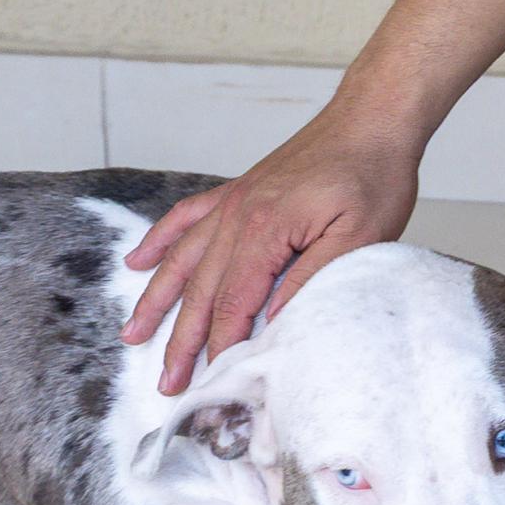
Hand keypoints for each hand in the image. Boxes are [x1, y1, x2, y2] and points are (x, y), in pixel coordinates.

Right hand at [120, 111, 423, 394]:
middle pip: (201, 290)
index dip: (220, 348)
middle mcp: (238, 216)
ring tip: (132, 334)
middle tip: (167, 383)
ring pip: (184, 259)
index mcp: (265, 231)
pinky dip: (159, 241)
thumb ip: (312, 278)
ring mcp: (233, 201)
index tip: (211, 386)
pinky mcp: (238, 190)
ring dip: (157, 300)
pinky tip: (136, 261)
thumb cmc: (372, 175)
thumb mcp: (360, 236)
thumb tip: (275, 322)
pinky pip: (187, 218)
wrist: (370, 119)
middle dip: (180, 341)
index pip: (233, 305)